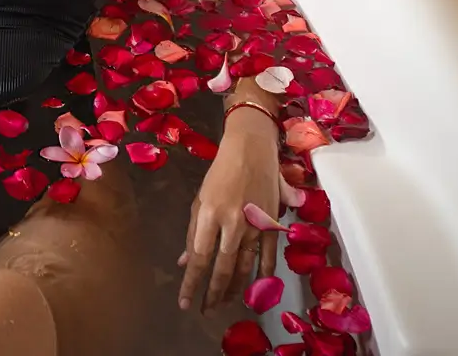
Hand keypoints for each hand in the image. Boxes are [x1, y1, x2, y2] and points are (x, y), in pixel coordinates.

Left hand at [177, 108, 280, 312]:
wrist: (252, 147)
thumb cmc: (220, 171)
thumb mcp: (200, 199)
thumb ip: (195, 233)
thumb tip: (187, 262)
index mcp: (209, 213)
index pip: (199, 258)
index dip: (192, 283)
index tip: (185, 302)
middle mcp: (232, 223)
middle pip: (222, 268)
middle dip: (213, 293)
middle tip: (206, 310)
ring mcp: (255, 224)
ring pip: (244, 267)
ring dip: (235, 289)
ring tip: (226, 303)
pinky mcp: (272, 224)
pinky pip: (267, 256)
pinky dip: (262, 275)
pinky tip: (256, 289)